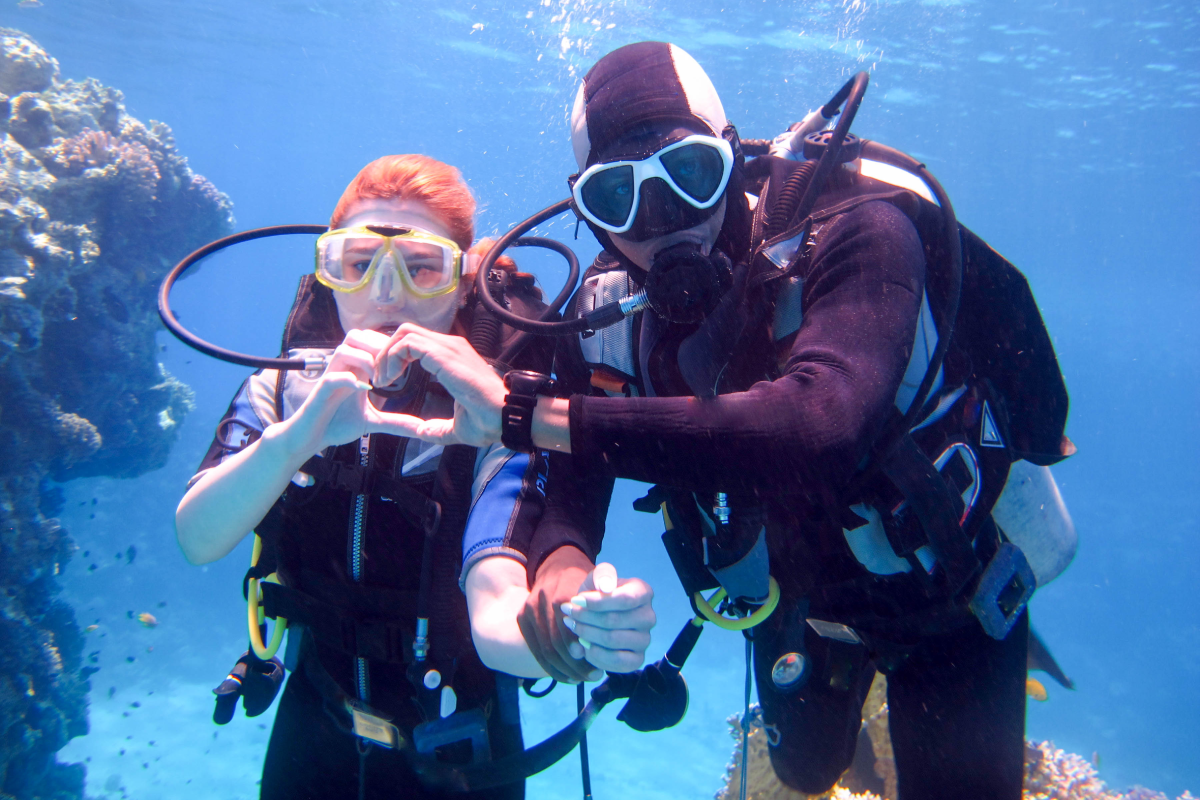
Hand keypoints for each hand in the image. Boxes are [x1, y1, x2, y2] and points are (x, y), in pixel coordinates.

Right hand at [276, 330, 417, 458]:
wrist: (311, 438)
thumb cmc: (337, 424)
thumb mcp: (372, 422)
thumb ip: (396, 422)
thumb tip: (422, 428)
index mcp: (355, 369)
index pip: (370, 341)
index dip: (388, 346)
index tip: (406, 364)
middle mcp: (342, 368)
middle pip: (357, 336)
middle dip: (378, 345)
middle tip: (394, 366)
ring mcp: (330, 378)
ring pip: (343, 349)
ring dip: (364, 359)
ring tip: (379, 379)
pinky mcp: (319, 393)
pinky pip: (332, 377)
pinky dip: (348, 380)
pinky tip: (364, 389)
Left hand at [371, 323, 505, 446]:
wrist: (506, 415)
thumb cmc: (489, 420)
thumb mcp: (457, 426)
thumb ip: (438, 428)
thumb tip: (424, 433)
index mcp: (453, 358)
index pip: (418, 342)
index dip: (397, 356)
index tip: (388, 380)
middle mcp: (450, 347)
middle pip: (407, 332)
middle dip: (387, 352)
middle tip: (380, 378)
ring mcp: (448, 348)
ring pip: (405, 333)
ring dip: (387, 354)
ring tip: (382, 379)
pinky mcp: (443, 354)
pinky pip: (408, 343)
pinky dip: (393, 357)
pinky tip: (390, 379)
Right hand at [517, 547, 599, 682]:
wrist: (557, 567)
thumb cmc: (584, 579)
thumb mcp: (599, 575)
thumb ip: (606, 580)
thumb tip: (607, 590)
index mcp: (560, 595)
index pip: (569, 631)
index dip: (583, 651)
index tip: (599, 666)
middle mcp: (540, 602)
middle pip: (555, 645)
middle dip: (575, 665)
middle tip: (594, 676)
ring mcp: (529, 611)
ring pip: (545, 651)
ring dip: (565, 670)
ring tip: (583, 678)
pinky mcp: (522, 618)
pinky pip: (536, 651)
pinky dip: (552, 668)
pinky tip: (568, 677)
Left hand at [561, 562, 654, 673]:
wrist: (596, 614)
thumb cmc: (597, 593)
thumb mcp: (597, 578)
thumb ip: (602, 575)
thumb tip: (606, 586)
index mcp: (643, 593)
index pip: (624, 599)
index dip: (597, 602)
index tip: (575, 600)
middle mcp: (648, 617)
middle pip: (614, 621)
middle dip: (585, 617)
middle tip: (568, 613)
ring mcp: (645, 640)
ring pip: (612, 640)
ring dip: (586, 634)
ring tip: (573, 627)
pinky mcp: (637, 659)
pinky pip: (616, 662)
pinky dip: (595, 655)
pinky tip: (583, 645)